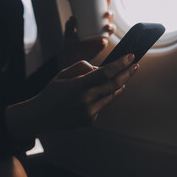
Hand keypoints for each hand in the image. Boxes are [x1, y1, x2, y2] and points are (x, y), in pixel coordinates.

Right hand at [6, 53, 138, 140]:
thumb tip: (101, 69)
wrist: (41, 115)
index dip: (120, 64)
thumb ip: (83, 68)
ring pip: (112, 96)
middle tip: (135, 65)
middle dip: (127, 73)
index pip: (105, 73)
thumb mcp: (63, 73)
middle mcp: (86, 101)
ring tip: (124, 77)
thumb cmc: (52, 91)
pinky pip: (103, 105)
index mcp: (78, 86)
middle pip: (114, 85)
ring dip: (119, 85)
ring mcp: (89, 113)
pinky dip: (104, 96)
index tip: (130, 56)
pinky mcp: (90, 120)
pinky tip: (99, 92)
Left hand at [58, 0, 115, 68]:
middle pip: (109, 18)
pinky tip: (102, 41)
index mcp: (93, 21)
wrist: (70, 54)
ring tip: (107, 27)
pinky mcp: (99, 46)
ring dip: (111, 27)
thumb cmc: (70, 40)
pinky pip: (104, 44)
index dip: (106, 3)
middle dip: (111, 14)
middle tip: (106, 13)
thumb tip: (73, 18)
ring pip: (111, 30)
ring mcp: (100, 37)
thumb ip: (69, 24)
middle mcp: (99, 28)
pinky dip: (104, 42)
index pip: (101, 10)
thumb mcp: (68, 30)